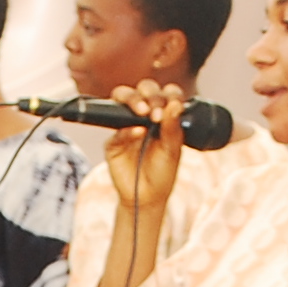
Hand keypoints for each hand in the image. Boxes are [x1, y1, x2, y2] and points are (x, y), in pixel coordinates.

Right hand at [100, 81, 187, 214]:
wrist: (148, 196)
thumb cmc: (162, 172)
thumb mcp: (173, 150)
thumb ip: (173, 128)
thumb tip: (174, 105)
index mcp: (162, 114)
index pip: (164, 93)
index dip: (168, 94)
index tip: (172, 106)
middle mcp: (143, 115)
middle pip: (142, 89)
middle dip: (150, 95)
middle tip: (156, 112)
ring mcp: (126, 126)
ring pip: (121, 98)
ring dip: (133, 100)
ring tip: (143, 112)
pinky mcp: (113, 142)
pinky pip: (116, 131)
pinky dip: (127, 130)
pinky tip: (137, 132)